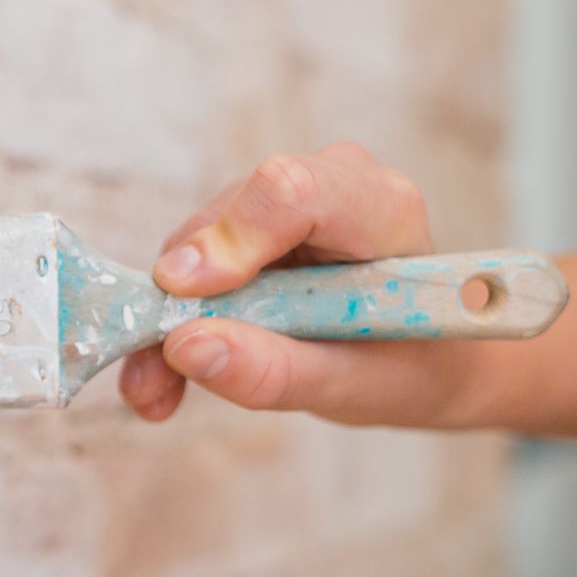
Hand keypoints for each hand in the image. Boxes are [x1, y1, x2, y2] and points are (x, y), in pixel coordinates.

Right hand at [118, 143, 467, 427]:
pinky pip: (191, 262)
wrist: (425, 365)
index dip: (230, 237)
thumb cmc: (409, 369)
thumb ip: (276, 370)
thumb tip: (185, 347)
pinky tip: (163, 378)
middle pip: (227, 219)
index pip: (292, 191)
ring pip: (195, 242)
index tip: (181, 294)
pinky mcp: (249, 228)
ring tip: (157, 392)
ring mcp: (284, 203)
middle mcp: (330, 184)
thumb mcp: (353, 387)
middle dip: (180, 301)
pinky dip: (172, 320)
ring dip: (166, 319)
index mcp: (381, 208)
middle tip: (150, 381)